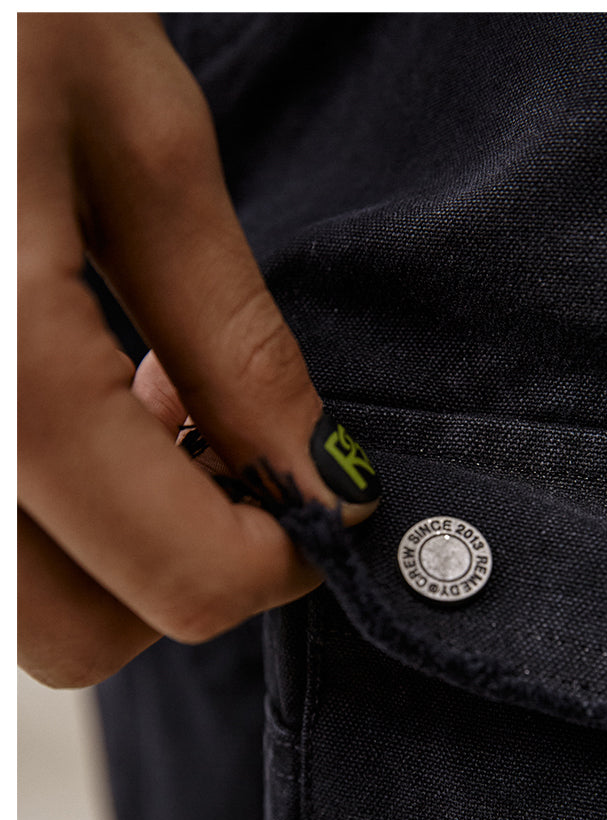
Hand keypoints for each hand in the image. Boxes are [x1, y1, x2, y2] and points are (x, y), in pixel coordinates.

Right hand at [18, 13, 378, 687]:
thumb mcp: (136, 140)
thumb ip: (234, 343)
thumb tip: (322, 478)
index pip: (186, 581)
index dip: (285, 555)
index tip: (324, 490)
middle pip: (78, 639)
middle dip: (181, 566)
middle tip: (214, 432)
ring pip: (17, 610)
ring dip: (106, 548)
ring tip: (134, 396)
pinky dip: (41, 509)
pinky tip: (59, 396)